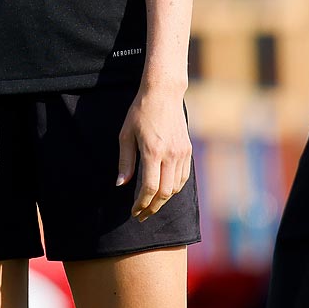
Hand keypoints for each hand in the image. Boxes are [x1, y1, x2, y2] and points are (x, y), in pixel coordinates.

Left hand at [117, 82, 192, 221]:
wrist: (164, 93)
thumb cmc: (140, 111)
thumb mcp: (126, 134)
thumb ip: (125, 161)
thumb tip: (121, 184)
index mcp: (153, 151)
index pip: (149, 188)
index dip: (141, 204)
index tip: (134, 211)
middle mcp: (170, 154)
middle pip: (164, 193)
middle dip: (152, 207)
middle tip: (141, 214)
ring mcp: (182, 153)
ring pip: (176, 187)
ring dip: (163, 200)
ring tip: (151, 205)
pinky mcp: (187, 150)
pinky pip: (183, 177)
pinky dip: (174, 188)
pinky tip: (164, 190)